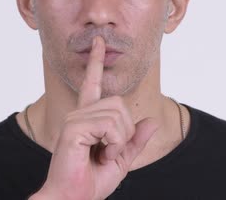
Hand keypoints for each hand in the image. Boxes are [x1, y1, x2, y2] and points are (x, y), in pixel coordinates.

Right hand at [31, 36, 157, 199]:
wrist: (73, 199)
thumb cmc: (91, 182)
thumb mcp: (121, 161)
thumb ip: (135, 141)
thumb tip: (152, 122)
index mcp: (87, 118)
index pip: (93, 84)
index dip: (97, 62)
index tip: (98, 42)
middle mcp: (79, 114)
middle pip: (119, 103)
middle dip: (126, 132)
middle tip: (111, 153)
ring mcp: (75, 119)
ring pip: (117, 114)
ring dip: (120, 140)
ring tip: (104, 155)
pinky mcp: (74, 128)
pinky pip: (109, 125)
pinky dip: (114, 144)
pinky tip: (100, 154)